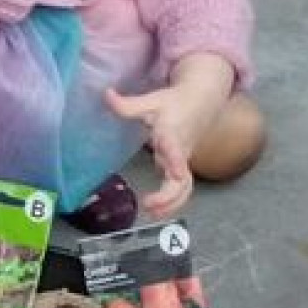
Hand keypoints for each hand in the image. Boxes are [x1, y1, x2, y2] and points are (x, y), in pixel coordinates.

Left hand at [106, 54, 234, 217]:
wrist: (201, 101)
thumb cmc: (174, 101)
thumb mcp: (150, 99)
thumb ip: (127, 104)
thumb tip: (106, 95)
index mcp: (171, 132)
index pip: (175, 148)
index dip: (176, 160)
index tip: (176, 172)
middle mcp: (180, 150)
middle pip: (183, 179)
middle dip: (168, 195)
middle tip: (148, 204)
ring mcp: (183, 160)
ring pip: (185, 188)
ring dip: (171, 204)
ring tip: (151, 213)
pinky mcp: (182, 166)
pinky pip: (182, 188)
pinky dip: (172, 202)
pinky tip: (156, 210)